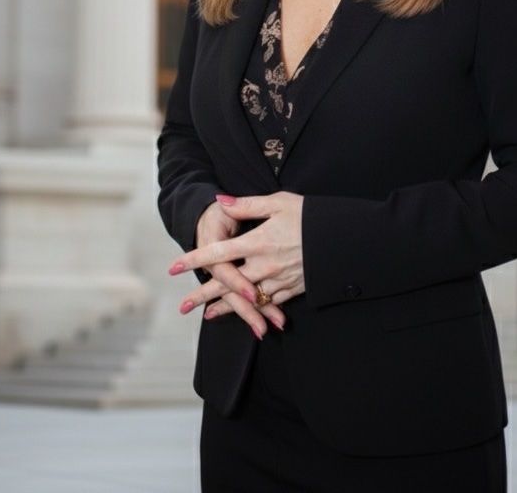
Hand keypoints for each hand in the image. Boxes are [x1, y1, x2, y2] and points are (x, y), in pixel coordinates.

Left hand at [169, 192, 304, 337]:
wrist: (343, 238)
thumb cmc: (309, 215)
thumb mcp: (279, 202)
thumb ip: (248, 205)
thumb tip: (221, 202)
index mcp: (258, 241)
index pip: (219, 253)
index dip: (195, 260)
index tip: (174, 267)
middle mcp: (265, 265)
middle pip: (227, 284)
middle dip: (203, 294)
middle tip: (182, 306)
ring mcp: (278, 280)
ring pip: (246, 298)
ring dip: (225, 307)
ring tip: (207, 313)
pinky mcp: (292, 289)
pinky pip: (269, 304)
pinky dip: (254, 310)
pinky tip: (245, 315)